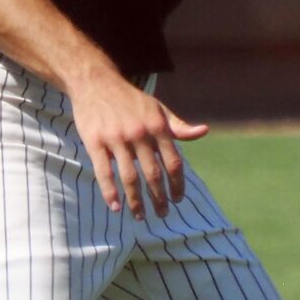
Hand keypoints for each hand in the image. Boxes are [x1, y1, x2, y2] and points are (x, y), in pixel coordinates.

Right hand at [68, 66, 208, 217]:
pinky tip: (115, 206)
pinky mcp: (95, 142)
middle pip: (153, 174)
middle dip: (159, 198)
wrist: (96, 82)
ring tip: (141, 216)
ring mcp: (116, 138)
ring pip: (129, 177)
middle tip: (163, 214)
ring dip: (136, 201)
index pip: (173, 163)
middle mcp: (139, 134)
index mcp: (157, 126)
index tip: (178, 199)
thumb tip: (203, 132)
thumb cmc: (130, 100)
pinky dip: (110, 191)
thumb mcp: (158, 108)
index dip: (178, 184)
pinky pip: (104, 172)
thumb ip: (178, 126)